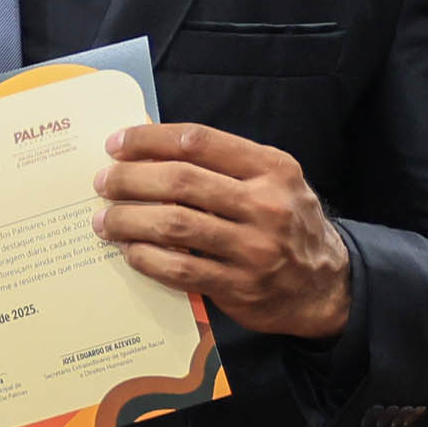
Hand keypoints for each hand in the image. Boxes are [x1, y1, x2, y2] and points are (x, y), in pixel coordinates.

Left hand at [97, 121, 349, 340]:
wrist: (324, 285)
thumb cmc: (287, 224)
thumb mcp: (273, 182)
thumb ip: (225, 166)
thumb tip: (151, 151)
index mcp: (272, 168)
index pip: (198, 141)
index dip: (149, 140)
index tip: (117, 145)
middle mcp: (266, 204)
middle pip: (180, 181)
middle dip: (130, 179)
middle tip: (103, 182)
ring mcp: (254, 247)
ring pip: (174, 225)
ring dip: (129, 220)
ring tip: (105, 220)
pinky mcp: (239, 286)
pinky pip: (179, 268)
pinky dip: (146, 257)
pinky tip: (129, 250)